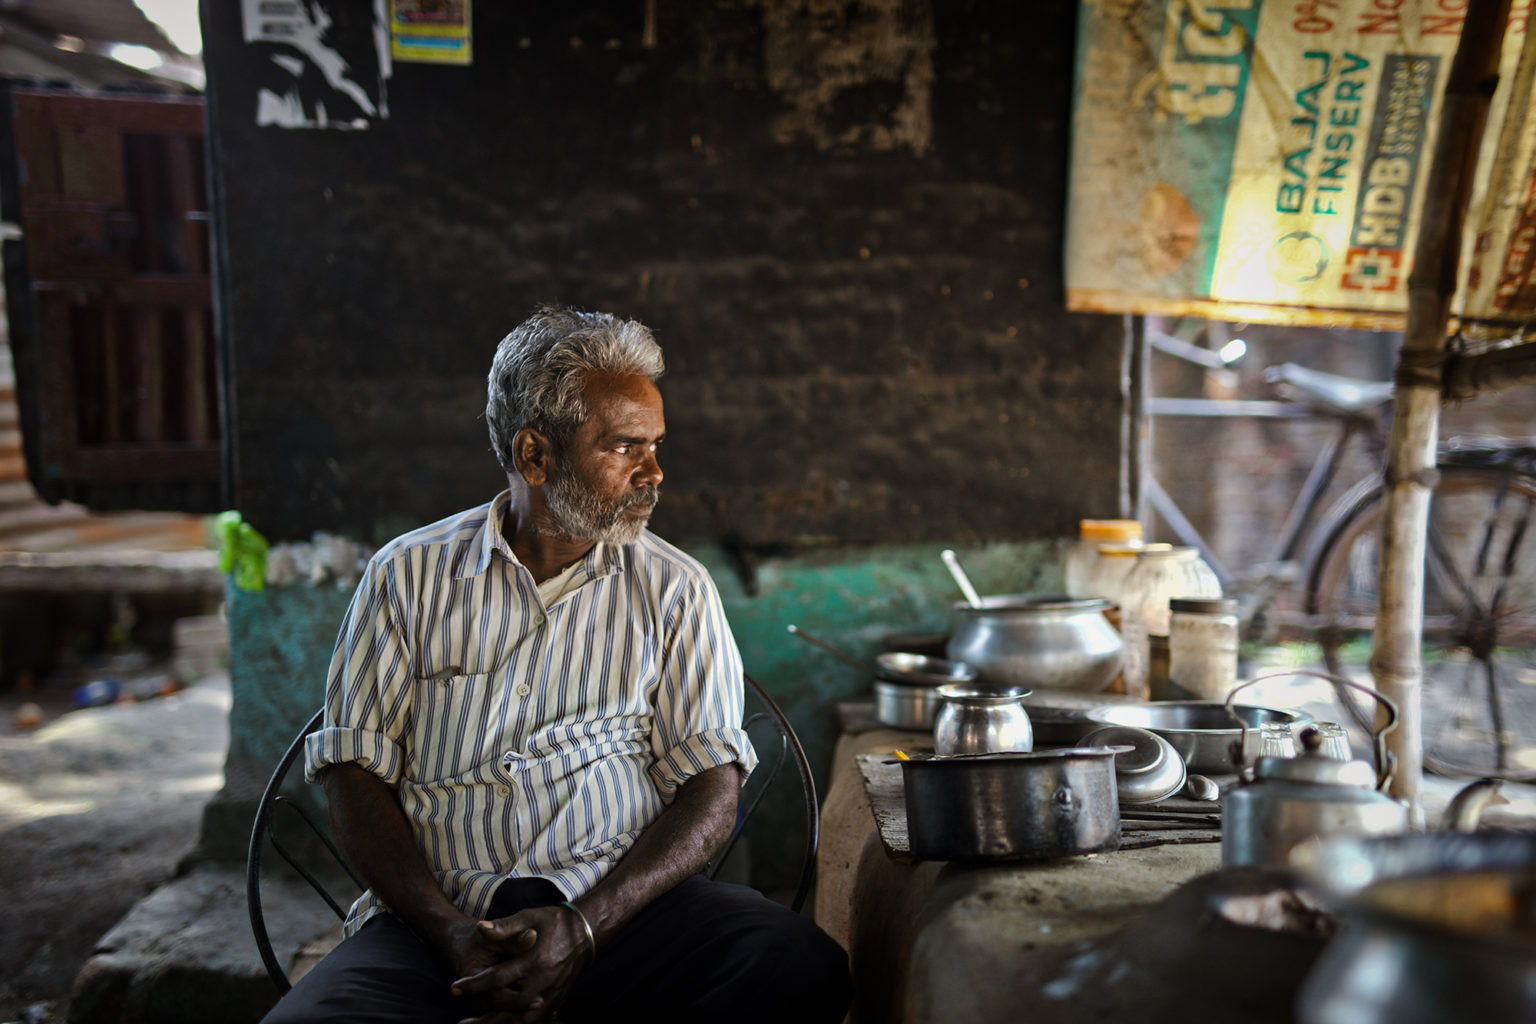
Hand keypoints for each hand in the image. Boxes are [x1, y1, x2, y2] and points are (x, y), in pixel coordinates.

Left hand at [449, 904, 592, 1022]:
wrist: (586, 932)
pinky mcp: (558, 999)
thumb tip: (481, 928)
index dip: (474, 984)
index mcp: (534, 960)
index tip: (455, 988)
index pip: (497, 978)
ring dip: (501, 1022)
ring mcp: (552, 992)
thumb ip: (504, 926)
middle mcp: (544, 980)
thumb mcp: (530, 916)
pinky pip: (536, 1019)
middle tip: (463, 1023)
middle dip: (485, 1018)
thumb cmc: (555, 922)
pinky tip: (505, 1022)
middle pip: (510, 1007)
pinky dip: (518, 1022)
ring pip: (524, 1018)